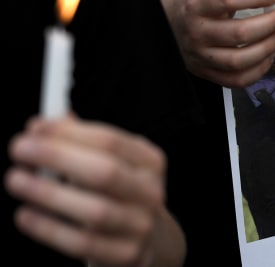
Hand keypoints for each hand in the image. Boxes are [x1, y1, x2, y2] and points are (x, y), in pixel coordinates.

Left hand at [4, 115, 183, 266]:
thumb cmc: (118, 194)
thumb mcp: (112, 162)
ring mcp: (140, 226)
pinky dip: (48, 228)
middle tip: (20, 149)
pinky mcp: (126, 255)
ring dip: (48, 193)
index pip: (110, 141)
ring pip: (94, 210)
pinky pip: (82, 243)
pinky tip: (26, 214)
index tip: (35, 129)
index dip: (69, 133)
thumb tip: (40, 128)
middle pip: (105, 172)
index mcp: (149, 162)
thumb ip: (80, 142)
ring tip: (17, 180)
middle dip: (58, 157)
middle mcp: (150, 192)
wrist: (149, 239)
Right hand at [160, 0, 274, 86]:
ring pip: (239, 60)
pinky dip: (258, 70)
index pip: (228, 0)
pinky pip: (237, 80)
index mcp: (197, 5)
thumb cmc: (196, 3)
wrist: (167, 25)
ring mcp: (201, 57)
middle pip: (239, 34)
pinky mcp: (206, 73)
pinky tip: (268, 56)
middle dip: (271, 24)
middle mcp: (197, 32)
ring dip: (267, 48)